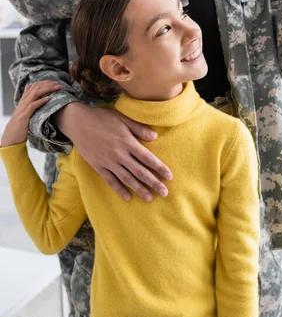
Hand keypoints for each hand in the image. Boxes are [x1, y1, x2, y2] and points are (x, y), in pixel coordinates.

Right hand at [1, 81, 60, 146]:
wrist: (10, 139)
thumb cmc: (19, 127)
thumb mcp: (23, 112)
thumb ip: (27, 101)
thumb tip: (29, 88)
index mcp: (23, 101)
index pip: (33, 86)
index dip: (44, 83)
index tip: (54, 82)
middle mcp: (22, 103)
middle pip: (35, 88)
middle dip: (48, 84)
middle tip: (58, 84)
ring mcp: (22, 109)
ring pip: (34, 94)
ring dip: (47, 89)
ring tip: (56, 88)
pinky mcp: (23, 117)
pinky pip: (32, 106)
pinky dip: (41, 101)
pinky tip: (48, 98)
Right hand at [55, 102, 172, 201]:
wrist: (78, 123)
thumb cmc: (102, 118)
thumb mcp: (122, 118)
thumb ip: (138, 128)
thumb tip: (155, 136)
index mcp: (128, 142)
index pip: (147, 158)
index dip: (159, 168)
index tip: (169, 176)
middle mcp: (120, 154)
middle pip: (140, 172)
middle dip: (153, 183)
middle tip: (164, 193)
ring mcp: (109, 162)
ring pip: (127, 179)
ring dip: (139, 189)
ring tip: (150, 198)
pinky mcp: (98, 167)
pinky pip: (111, 181)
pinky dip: (119, 189)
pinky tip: (128, 197)